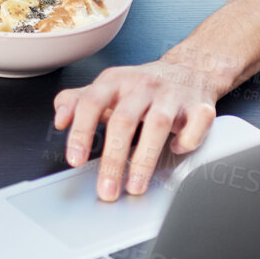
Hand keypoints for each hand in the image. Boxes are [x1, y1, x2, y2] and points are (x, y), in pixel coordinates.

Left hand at [54, 59, 222, 201]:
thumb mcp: (106, 88)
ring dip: (145, 160)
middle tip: (106, 190)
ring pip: (158, 125)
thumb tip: (59, 120)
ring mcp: (172, 94)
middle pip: (124, 120)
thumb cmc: (141, 86)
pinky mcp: (200, 105)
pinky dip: (187, 140)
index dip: (81, 132)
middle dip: (113, 159)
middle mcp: (142, 85)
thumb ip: (77, 102)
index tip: (75, 160)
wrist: (188, 68)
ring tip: (135, 186)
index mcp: (115, 80)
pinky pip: (198, 122)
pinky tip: (176, 151)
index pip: (91, 103)